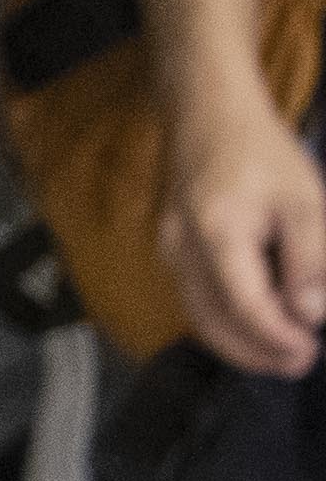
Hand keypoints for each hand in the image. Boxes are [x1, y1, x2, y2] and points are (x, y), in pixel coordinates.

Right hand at [161, 71, 325, 377]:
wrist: (209, 115)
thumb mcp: (305, 200)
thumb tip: (311, 315)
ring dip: (237, 344)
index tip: (310, 352)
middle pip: (211, 321)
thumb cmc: (262, 153)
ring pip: (198, 315)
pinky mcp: (171, 247)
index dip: (277, 338)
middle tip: (298, 365)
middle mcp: (182, 249)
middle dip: (255, 353)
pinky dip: (222, 323)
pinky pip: (193, 298)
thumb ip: (311, 259)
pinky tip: (252, 325)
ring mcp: (170, 249)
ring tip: (279, 355)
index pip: (245, 306)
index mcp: (218, 235)